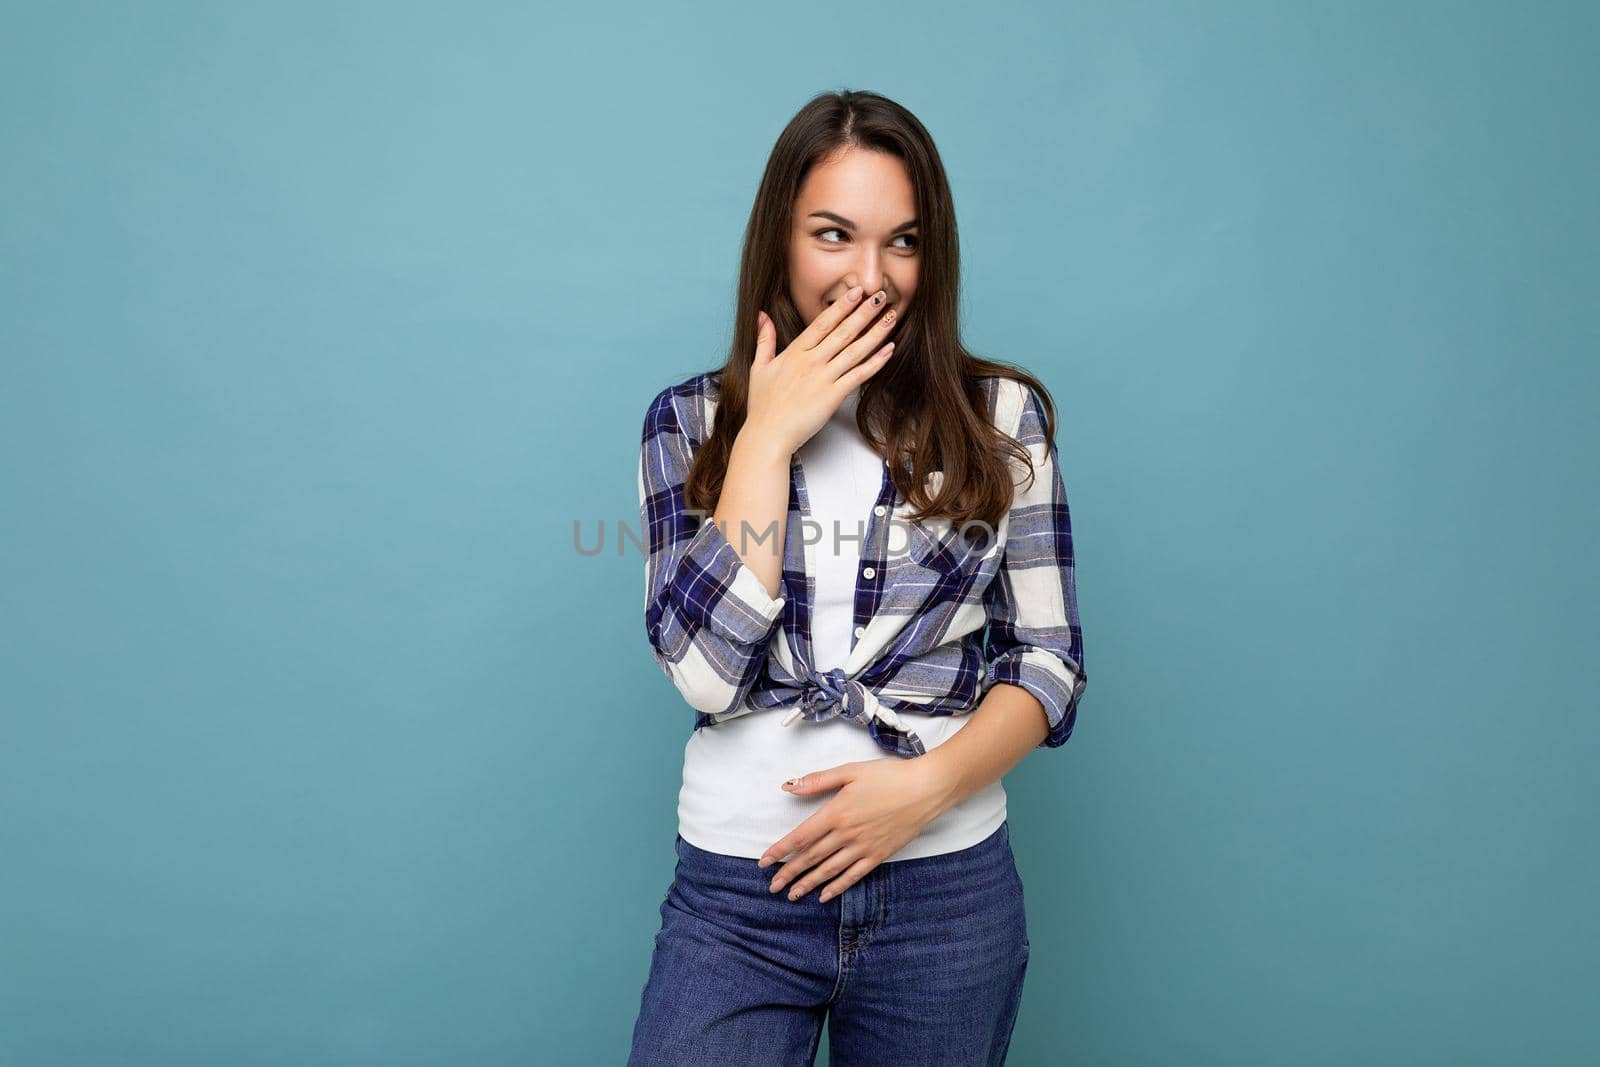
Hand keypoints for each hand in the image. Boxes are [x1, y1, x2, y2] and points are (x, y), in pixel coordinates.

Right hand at [745, 286, 899, 456]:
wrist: (768, 436)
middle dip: (864, 312)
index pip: (822, 323)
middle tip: (881, 295)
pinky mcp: (833, 397)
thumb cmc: (763, 406)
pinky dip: (875, 362)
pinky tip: (889, 350)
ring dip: (875, 332)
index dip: (841, 306)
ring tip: (891, 317)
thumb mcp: (759, 367)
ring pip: (854, 350)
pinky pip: (859, 375)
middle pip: (843, 331)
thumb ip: (764, 339)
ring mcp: (823, 378)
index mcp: (794, 352)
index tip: (856, 291)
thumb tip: (762, 315)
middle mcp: (811, 361)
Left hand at [755, 757, 955, 903]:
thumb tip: (788, 786)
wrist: (925, 789)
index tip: (764, 862)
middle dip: (789, 873)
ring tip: (792, 895)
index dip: (780, 851)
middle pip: (811, 858)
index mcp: (836, 813)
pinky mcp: (878, 855)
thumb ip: (818, 781)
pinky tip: (824, 895)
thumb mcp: (850, 771)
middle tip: (772, 886)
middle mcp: (846, 834)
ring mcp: (863, 847)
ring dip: (808, 884)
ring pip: (828, 871)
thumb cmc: (888, 776)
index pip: (800, 837)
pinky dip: (837, 887)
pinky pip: (853, 876)